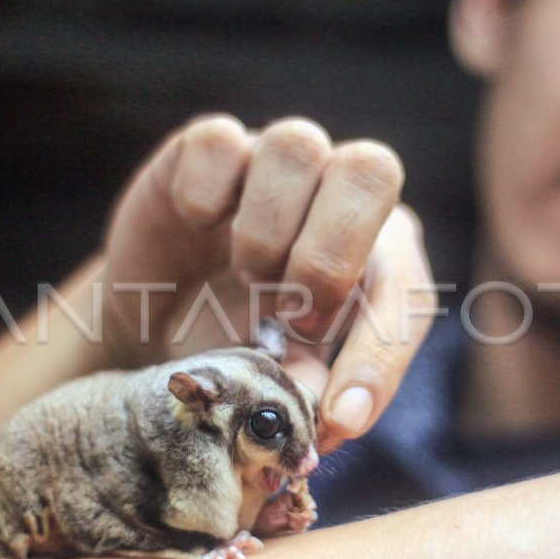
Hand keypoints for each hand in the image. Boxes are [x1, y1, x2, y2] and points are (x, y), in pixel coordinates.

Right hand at [102, 115, 436, 449]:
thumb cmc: (238, 343)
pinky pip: (218, 140)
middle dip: (329, 259)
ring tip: (246, 278)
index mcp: (380, 252)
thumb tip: (328, 417)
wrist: (156, 321)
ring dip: (266, 232)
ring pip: (297, 144)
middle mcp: (337, 192)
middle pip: (372, 169)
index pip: (403, 287)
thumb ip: (307, 390)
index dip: (377, 357)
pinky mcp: (206, 148)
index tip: (338, 418)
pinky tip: (198, 228)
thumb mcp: (279, 377)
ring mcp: (272, 162)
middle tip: (291, 320)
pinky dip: (205, 194)